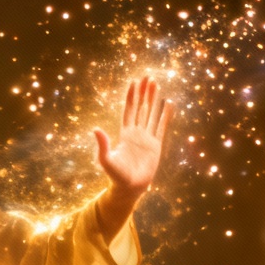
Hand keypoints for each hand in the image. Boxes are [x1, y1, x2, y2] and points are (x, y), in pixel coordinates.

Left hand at [94, 76, 172, 239]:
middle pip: (140, 108)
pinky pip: (162, 127)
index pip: (129, 110)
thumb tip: (95, 129)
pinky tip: (169, 104)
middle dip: (143, 93)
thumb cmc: (116, 176)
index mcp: (124, 134)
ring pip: (151, 114)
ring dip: (154, 100)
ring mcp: (147, 138)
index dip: (131, 96)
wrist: (130, 188)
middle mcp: (136, 133)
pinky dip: (165, 115)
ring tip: (156, 85)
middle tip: (147, 76)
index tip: (134, 82)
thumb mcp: (106, 160)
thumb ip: (102, 145)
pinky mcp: (156, 146)